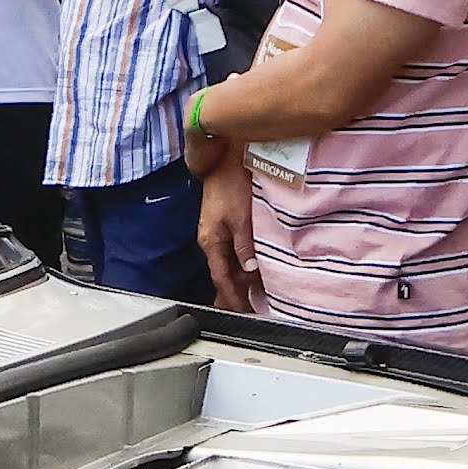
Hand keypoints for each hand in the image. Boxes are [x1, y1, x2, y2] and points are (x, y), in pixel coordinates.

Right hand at [196, 149, 255, 309]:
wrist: (227, 155)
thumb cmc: (231, 182)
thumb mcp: (241, 218)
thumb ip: (244, 246)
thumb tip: (250, 271)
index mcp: (211, 241)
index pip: (221, 279)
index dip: (233, 298)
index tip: (245, 313)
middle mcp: (211, 239)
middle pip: (223, 274)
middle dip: (235, 294)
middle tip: (249, 311)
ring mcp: (218, 231)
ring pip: (230, 263)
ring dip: (242, 279)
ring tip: (256, 295)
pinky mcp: (227, 222)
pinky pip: (234, 251)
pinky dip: (244, 262)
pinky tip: (255, 267)